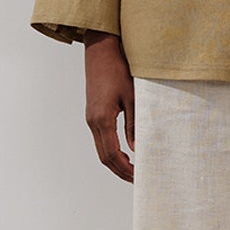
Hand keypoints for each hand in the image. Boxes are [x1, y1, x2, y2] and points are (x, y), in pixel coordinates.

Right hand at [84, 33, 134, 181]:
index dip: (125, 169)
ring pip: (101, 149)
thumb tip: (137, 149)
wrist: (100, 50)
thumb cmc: (118, 69)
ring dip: (115, 162)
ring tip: (132, 169)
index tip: (138, 177)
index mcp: (102, 119)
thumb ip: (134, 124)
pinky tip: (124, 151)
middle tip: (137, 179)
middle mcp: (93, 121)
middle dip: (120, 170)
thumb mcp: (133, 97)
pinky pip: (100, 139)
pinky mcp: (92, 113)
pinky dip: (111, 150)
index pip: (112, 155)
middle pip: (104, 157)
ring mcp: (91, 118)